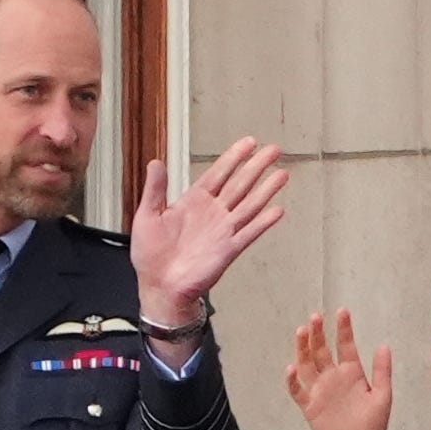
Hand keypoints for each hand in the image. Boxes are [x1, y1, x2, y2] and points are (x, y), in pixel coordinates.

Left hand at [123, 137, 290, 332]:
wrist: (158, 287)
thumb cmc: (150, 255)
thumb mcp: (147, 216)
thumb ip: (155, 189)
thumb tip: (155, 162)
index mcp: (194, 201)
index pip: (218, 173)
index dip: (233, 157)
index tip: (249, 142)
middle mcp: (213, 212)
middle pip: (240, 184)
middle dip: (257, 166)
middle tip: (274, 150)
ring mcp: (223, 230)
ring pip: (249, 205)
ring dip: (266, 190)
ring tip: (282, 174)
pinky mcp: (228, 250)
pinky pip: (249, 234)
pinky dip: (263, 223)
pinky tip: (277, 211)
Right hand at [285, 308, 393, 429]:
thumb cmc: (371, 427)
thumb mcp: (383, 397)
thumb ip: (382, 372)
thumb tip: (383, 345)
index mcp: (352, 374)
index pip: (345, 346)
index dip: (343, 329)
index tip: (342, 311)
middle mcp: (333, 378)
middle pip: (322, 351)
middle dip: (318, 334)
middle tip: (316, 317)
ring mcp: (320, 391)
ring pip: (307, 365)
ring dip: (303, 349)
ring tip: (302, 331)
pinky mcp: (309, 406)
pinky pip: (298, 391)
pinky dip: (293, 381)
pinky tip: (292, 368)